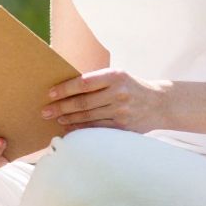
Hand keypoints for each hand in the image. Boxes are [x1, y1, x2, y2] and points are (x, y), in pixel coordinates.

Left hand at [41, 68, 166, 133]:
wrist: (160, 103)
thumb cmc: (131, 86)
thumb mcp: (118, 76)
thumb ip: (97, 81)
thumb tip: (66, 87)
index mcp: (115, 76)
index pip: (84, 83)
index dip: (65, 89)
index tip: (50, 94)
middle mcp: (118, 93)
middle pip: (83, 102)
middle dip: (61, 107)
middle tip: (45, 111)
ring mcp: (121, 111)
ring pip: (88, 117)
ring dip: (69, 119)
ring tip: (56, 119)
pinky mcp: (123, 127)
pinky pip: (97, 129)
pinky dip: (81, 130)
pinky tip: (70, 129)